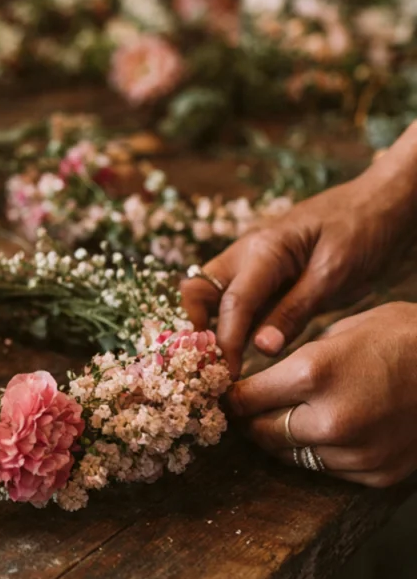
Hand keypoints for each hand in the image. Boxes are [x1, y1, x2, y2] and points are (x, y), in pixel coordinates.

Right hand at [181, 133, 416, 375]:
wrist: (381, 202)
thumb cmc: (361, 230)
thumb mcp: (334, 274)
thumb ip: (295, 310)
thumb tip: (260, 349)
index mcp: (262, 250)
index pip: (231, 302)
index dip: (225, 341)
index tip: (226, 375)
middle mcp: (246, 253)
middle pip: (198, 290)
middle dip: (197, 327)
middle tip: (213, 364)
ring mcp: (251, 262)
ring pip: (210, 295)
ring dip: (209, 326)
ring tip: (223, 363)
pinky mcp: (264, 274)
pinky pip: (235, 299)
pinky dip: (230, 323)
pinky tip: (241, 348)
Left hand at [228, 303, 416, 487]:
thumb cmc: (398, 336)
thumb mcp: (336, 333)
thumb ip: (292, 362)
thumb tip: (256, 380)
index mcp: (313, 375)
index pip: (246, 399)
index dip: (232, 396)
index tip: (226, 393)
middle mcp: (330, 420)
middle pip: (262, 433)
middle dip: (250, 421)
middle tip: (247, 410)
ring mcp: (356, 452)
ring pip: (291, 456)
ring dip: (282, 439)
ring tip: (283, 419)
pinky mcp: (378, 473)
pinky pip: (327, 469)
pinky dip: (318, 453)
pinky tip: (323, 432)